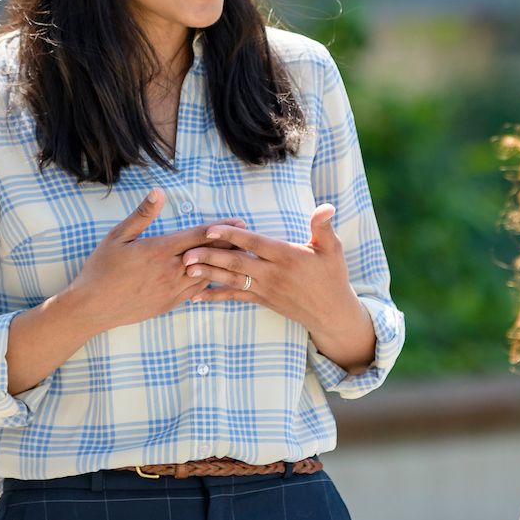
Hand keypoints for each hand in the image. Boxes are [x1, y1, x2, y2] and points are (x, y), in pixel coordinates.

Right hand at [3, 191, 243, 393]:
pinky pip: (196, 292)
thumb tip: (158, 192)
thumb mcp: (117, 237)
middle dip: (230, 245)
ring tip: (241, 257)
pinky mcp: (169, 304)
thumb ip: (142, 215)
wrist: (91, 308)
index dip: (221, 228)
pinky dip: (209, 283)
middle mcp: (170, 271)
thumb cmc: (101, 269)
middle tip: (249, 236)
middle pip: (208, 256)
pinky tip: (218, 279)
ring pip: (207, 276)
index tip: (239, 221)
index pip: (198, 236)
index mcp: (158, 251)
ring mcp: (171, 290)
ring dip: (224, 266)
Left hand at [178, 205, 375, 368]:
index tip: (211, 229)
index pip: (254, 243)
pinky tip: (196, 296)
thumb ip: (323, 227)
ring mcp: (265, 289)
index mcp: (287, 256)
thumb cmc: (332, 276)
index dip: (232, 236)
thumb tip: (326, 206)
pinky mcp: (262, 300)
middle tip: (186, 253)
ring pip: (232, 280)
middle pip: (236, 263)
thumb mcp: (332, 249)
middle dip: (210, 256)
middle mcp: (273, 273)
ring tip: (186, 269)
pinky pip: (235, 297)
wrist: (332, 313)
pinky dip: (215, 296)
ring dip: (208, 274)